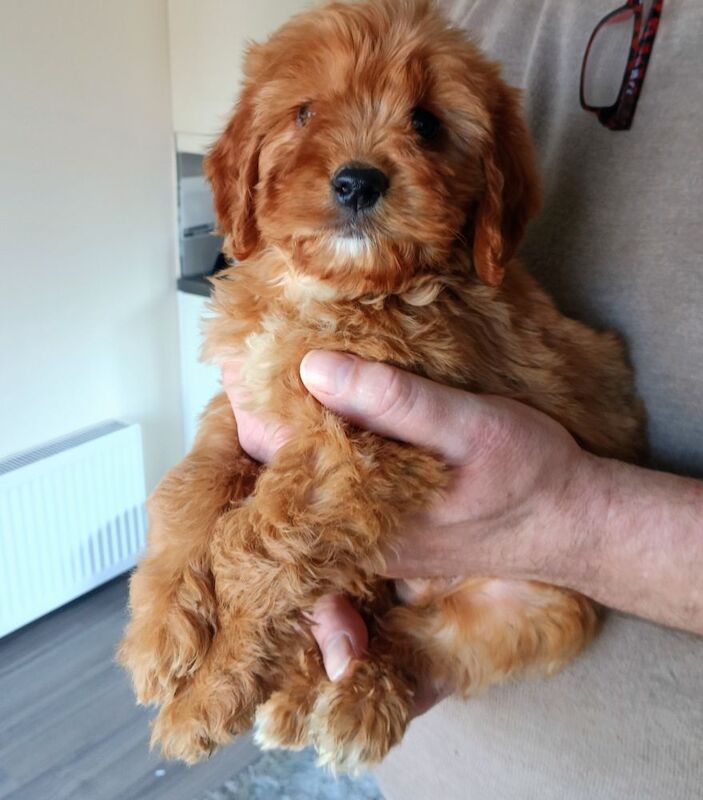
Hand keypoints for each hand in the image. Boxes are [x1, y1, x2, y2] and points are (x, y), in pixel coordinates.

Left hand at [223, 352, 595, 711]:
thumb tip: (315, 368)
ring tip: (275, 383)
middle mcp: (353, 530)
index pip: (276, 454)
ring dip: (287, 435)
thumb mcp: (467, 427)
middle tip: (249, 361)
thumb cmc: (526, 476)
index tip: (235, 357)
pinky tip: (326, 420)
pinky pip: (331, 490)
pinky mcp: (387, 529)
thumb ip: (393, 402)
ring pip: (302, 482)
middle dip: (262, 416)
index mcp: (360, 506)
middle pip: (279, 470)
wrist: (570, 524)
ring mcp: (368, 534)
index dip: (253, 402)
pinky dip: (319, 452)